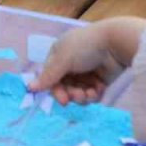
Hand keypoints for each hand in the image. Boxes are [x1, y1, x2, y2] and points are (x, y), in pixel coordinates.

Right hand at [28, 18, 145, 105]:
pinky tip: (99, 90)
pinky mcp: (100, 80)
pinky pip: (91, 94)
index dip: (56, 90)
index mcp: (59, 55)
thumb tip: (29, 87)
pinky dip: (94, 94)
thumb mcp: (63, 59)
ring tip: (91, 93)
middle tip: (79, 96)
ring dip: (82, 96)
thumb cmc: (85, 47)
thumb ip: (48, 76)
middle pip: (64, 88)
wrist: (116, 44)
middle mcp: (71, 64)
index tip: (63, 101)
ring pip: (78, 93)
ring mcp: (86, 72)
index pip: (51, 78)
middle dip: (71, 94)